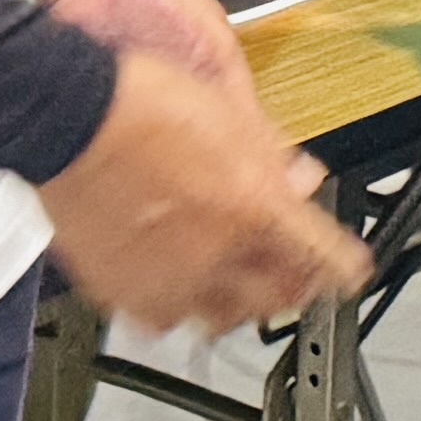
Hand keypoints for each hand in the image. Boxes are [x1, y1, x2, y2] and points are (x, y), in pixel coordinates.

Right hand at [38, 52, 365, 330]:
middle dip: (295, 287)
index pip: (322, 257)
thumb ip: (272, 155)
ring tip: (235, 282)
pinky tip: (176, 281)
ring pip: (223, 318)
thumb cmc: (143, 102)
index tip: (350, 272)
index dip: (344, 268)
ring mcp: (168, 279)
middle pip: (277, 298)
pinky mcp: (122, 291)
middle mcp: (216, 254)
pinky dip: (175, 306)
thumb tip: (298, 176)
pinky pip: (162, 317)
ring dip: (237, 303)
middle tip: (295, 275)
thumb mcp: (230, 115)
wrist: (70, 115)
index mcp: (253, 208)